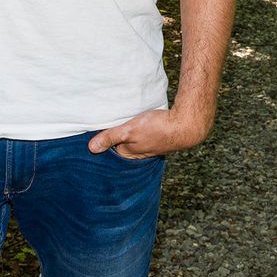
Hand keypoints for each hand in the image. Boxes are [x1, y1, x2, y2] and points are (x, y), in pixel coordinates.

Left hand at [88, 107, 210, 159]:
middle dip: (112, 139)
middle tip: (101, 126)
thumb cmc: (158, 128)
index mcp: (129, 154)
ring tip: (117, 122)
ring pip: (130, 139)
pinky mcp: (156, 137)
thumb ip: (111, 137)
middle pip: (119, 145)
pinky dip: (136, 129)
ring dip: (125, 132)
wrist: (185, 124)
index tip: (92, 133)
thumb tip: (91, 149)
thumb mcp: (129, 130)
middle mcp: (138, 153)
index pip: (109, 151)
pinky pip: (141, 134)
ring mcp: (148, 146)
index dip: (101, 142)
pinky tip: (136, 122)